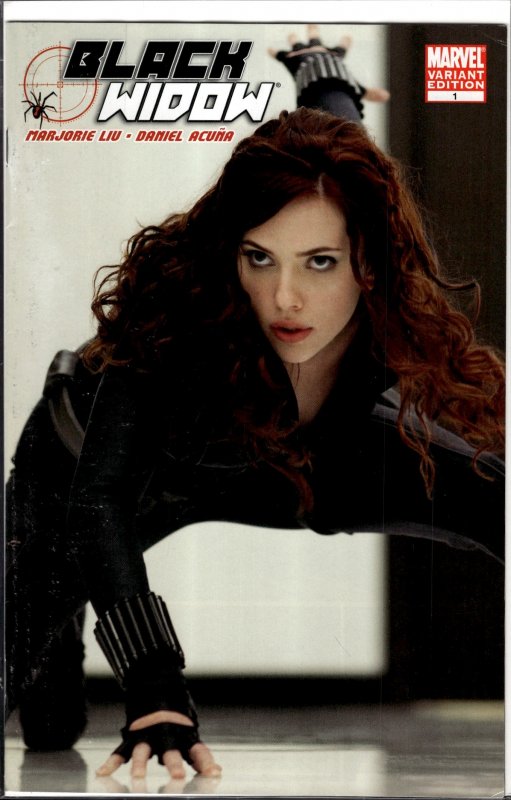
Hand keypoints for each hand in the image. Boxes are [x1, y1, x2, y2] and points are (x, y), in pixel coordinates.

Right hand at [96, 710, 221, 779]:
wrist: (157, 681)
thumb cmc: (177, 712)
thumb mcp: (189, 730)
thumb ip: (197, 752)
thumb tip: (215, 771)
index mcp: (184, 734)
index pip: (197, 750)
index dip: (205, 762)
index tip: (214, 773)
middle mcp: (167, 734)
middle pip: (170, 750)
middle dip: (173, 764)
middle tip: (178, 776)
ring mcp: (148, 734)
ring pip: (143, 750)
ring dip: (140, 764)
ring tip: (138, 777)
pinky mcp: (133, 733)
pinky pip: (121, 749)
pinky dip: (112, 761)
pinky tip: (103, 772)